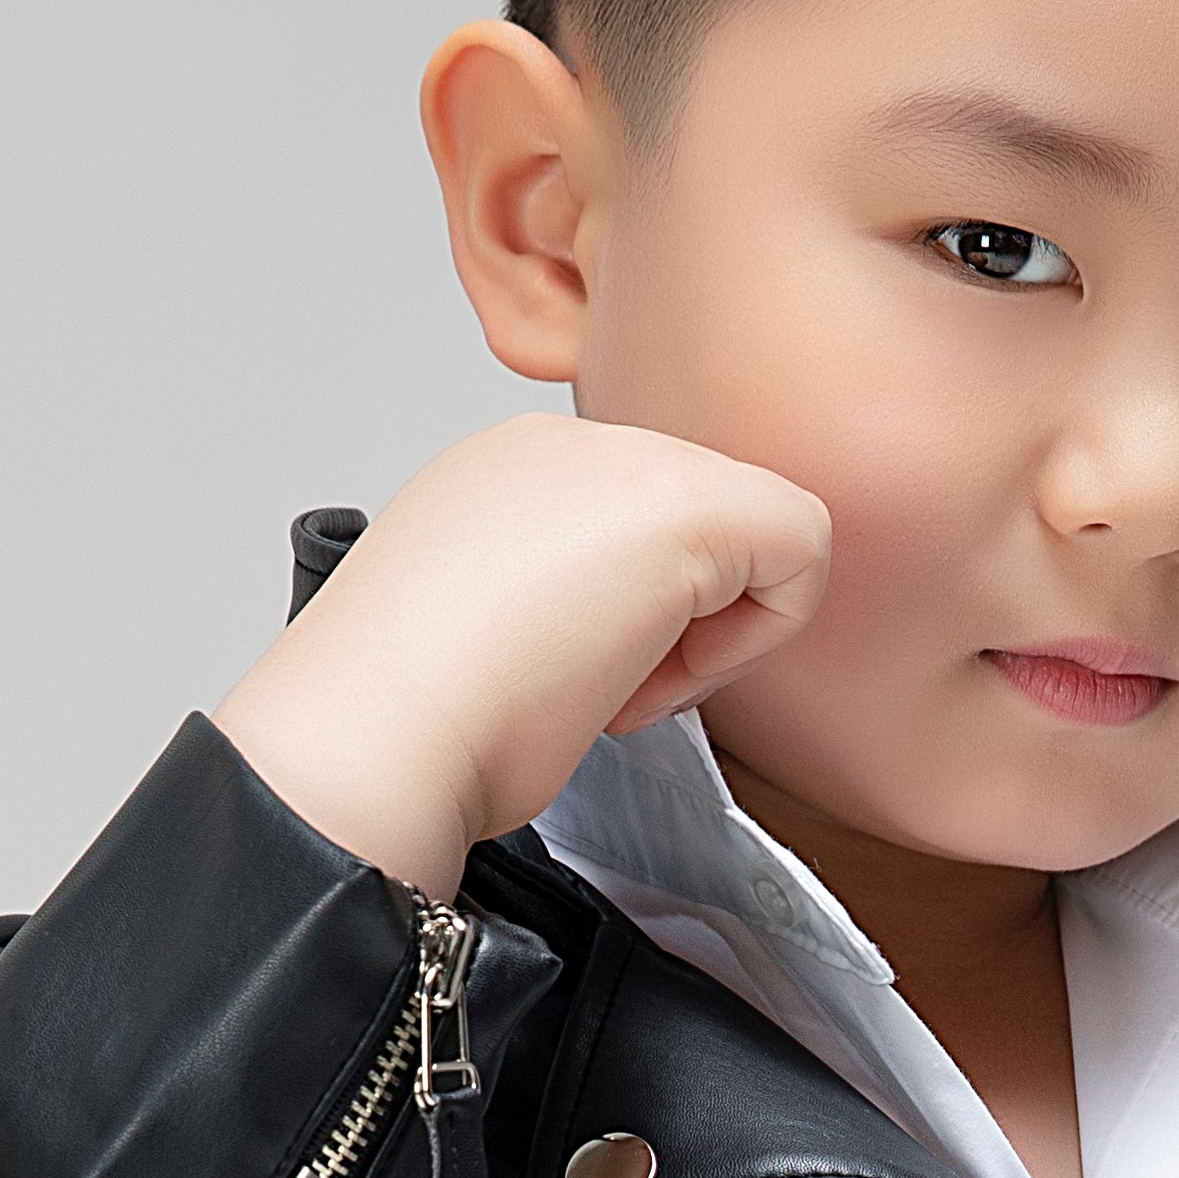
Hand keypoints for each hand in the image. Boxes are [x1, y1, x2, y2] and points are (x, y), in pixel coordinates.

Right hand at [215, 414, 830, 893]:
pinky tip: (651, 677)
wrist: (376, 729)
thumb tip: (613, 648)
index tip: (562, 677)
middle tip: (592, 688)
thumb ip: (557, 613)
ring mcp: (623, 460)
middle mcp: (563, 448)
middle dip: (672, 628)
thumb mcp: (485, 639)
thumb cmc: (414, 721)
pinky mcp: (690, 501)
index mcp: (502, 476)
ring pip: (751, 538)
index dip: (628, 624)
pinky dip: (750, 641)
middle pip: (699, 532)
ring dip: (702, 638)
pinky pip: (802, 552)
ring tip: (605, 682)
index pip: (633, 536)